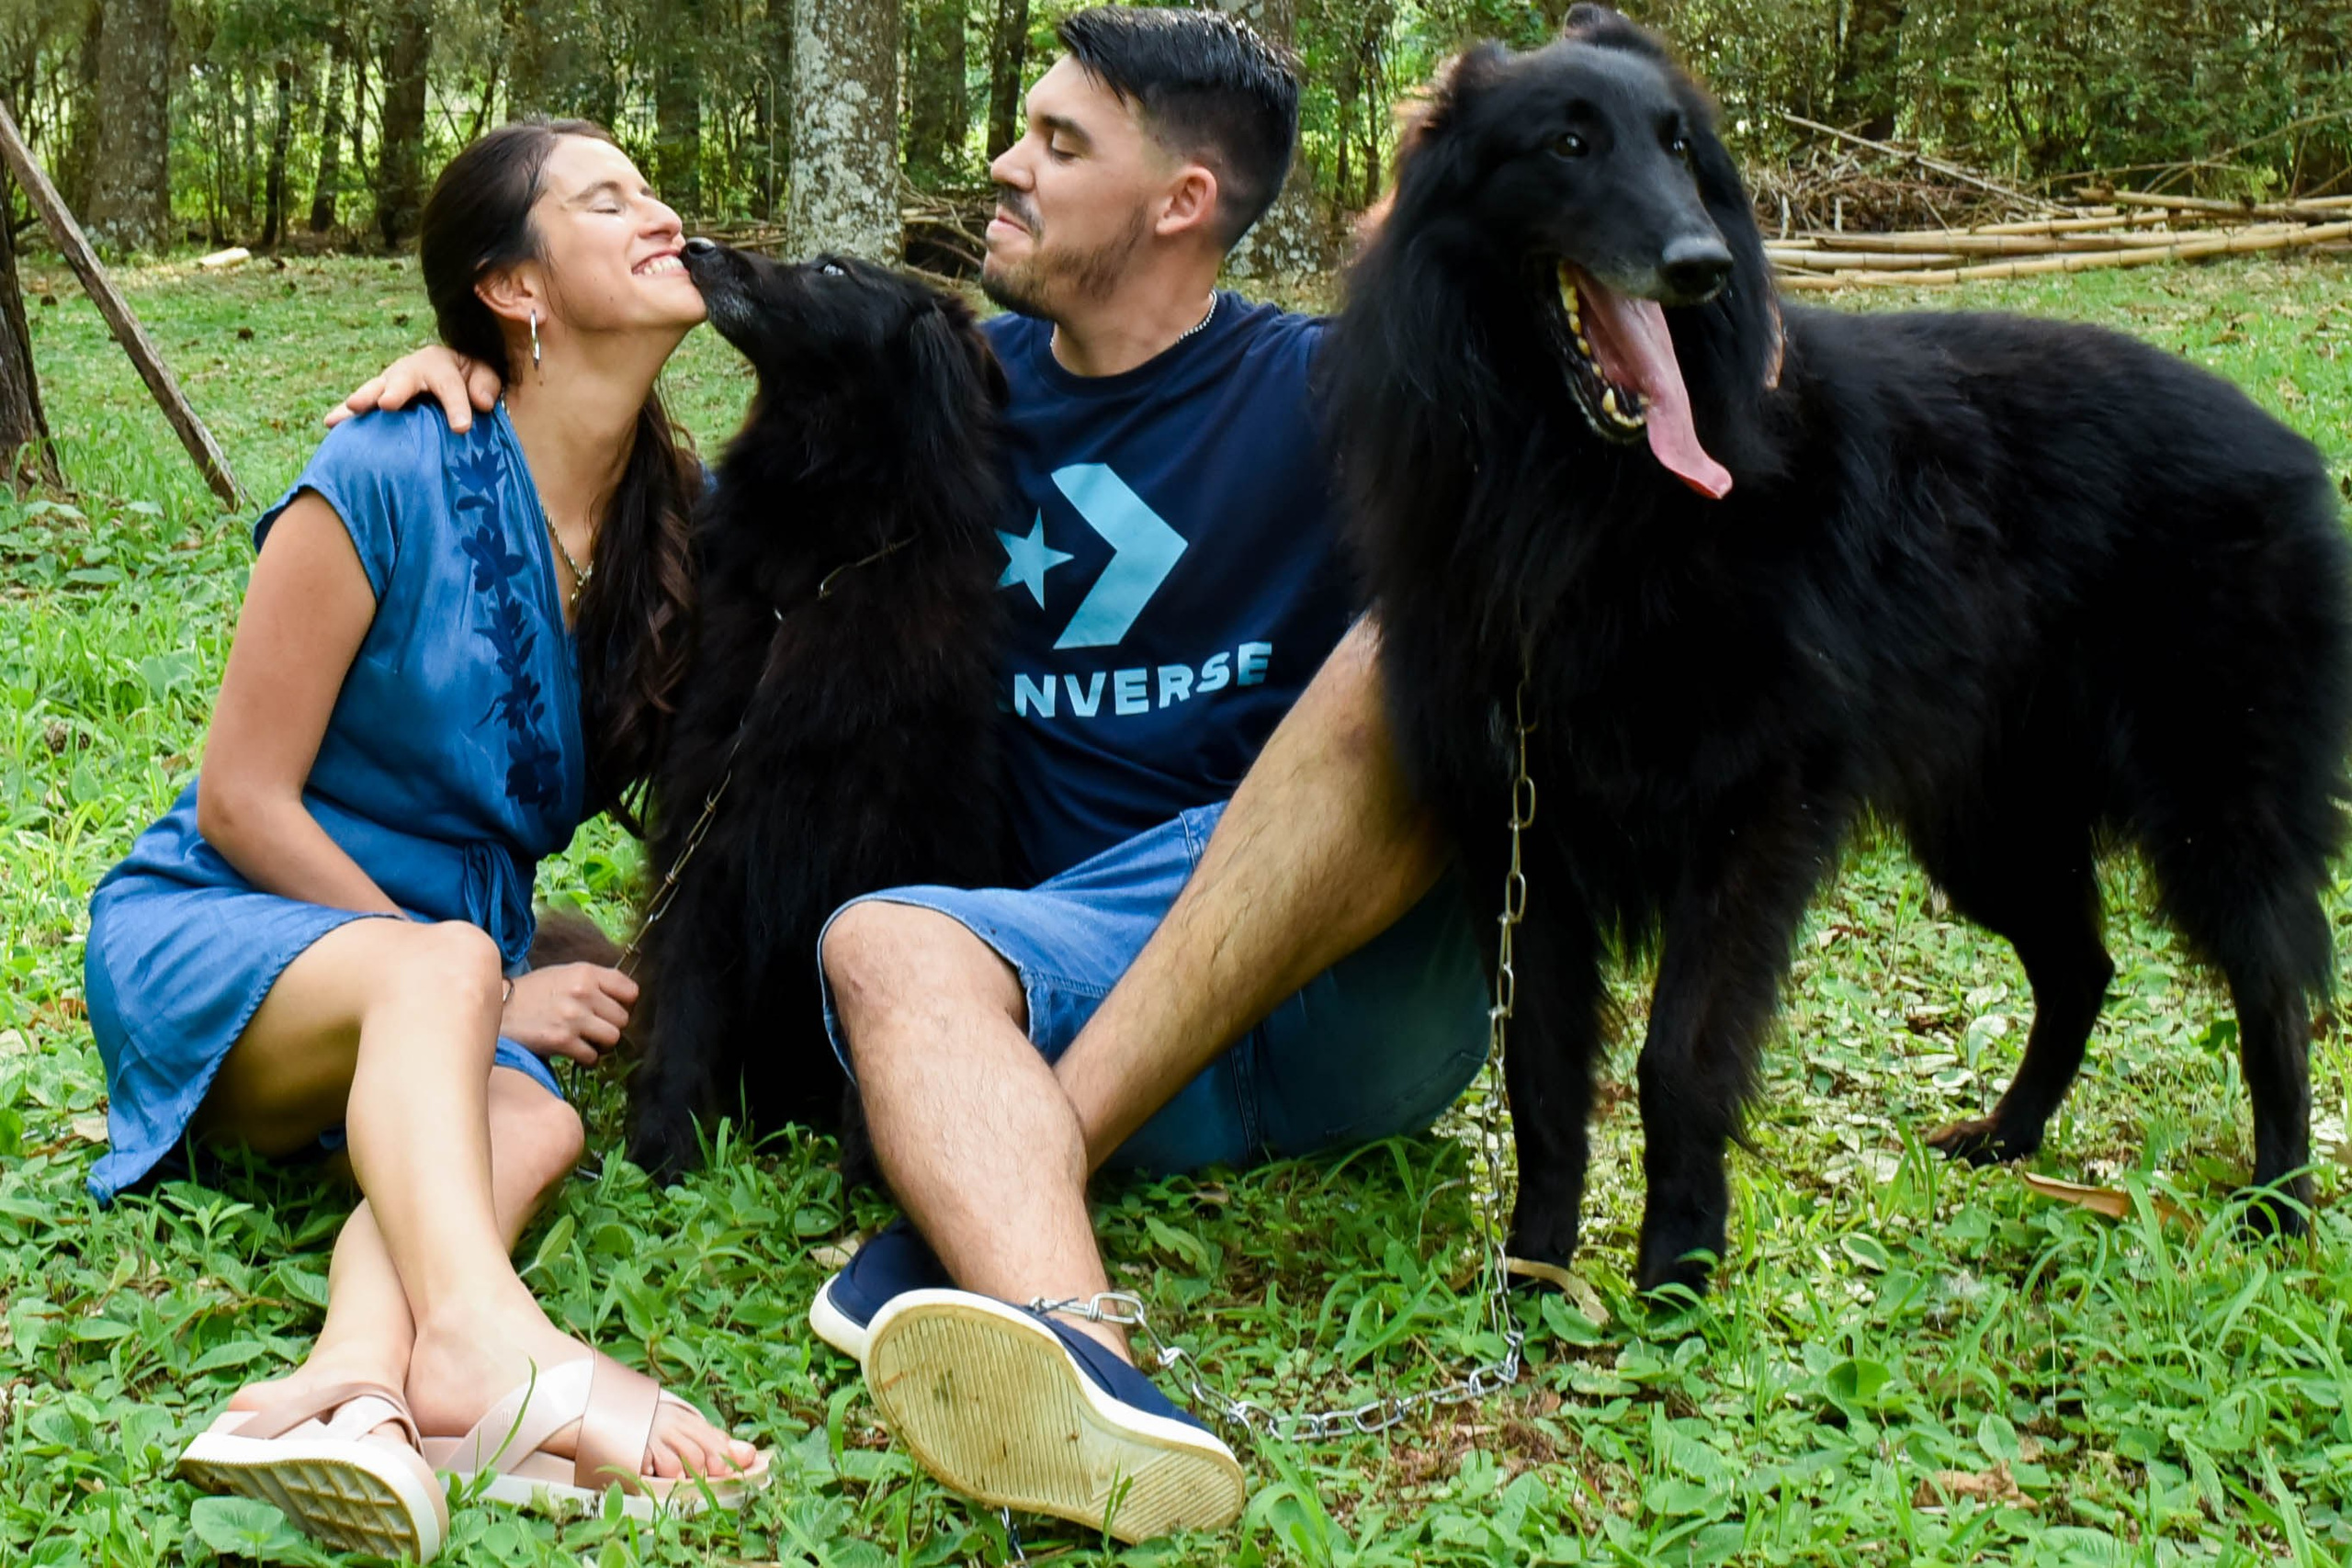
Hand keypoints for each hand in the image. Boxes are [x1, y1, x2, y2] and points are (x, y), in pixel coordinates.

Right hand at [326, 346, 502, 431]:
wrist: (448, 373)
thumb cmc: (469, 378)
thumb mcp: (484, 375)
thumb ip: (486, 384)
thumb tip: (481, 402)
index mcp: (440, 363)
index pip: (449, 384)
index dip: (456, 404)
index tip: (461, 428)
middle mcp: (410, 370)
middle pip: (403, 378)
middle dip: (395, 390)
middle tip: (387, 404)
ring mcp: (390, 383)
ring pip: (376, 388)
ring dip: (364, 398)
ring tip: (353, 408)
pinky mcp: (378, 398)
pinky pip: (361, 404)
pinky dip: (345, 413)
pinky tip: (331, 422)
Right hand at [499, 963, 638, 1064]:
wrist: (496, 1009)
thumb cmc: (533, 992)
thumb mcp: (564, 974)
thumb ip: (594, 982)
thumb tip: (626, 999)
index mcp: (585, 972)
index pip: (630, 991)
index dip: (625, 1003)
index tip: (614, 1009)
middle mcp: (582, 993)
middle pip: (623, 1018)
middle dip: (611, 1025)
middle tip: (595, 1027)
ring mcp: (573, 1018)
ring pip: (612, 1038)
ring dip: (601, 1043)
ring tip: (587, 1039)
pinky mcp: (561, 1041)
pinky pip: (591, 1056)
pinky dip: (586, 1057)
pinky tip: (574, 1050)